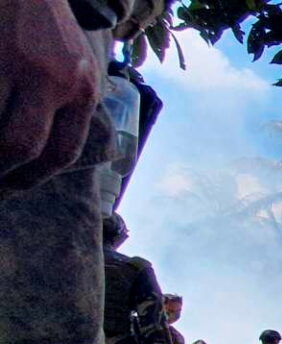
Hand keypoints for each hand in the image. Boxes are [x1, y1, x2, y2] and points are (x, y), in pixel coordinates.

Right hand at [0, 0, 102, 190]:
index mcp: (82, 90)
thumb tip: (51, 155)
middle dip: (1, 173)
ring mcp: (16, 65)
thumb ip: (70, 104)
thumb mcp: (77, 65)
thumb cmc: (47, 27)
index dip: (34, 178)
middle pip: (23, 147)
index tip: (15, 187)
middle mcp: (54, 80)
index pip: (61, 152)